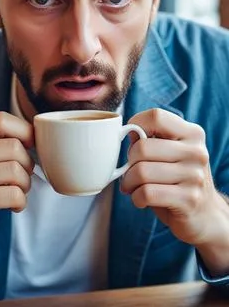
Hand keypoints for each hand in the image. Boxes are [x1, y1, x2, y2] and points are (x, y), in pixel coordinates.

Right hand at [0, 112, 33, 258]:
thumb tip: (33, 135)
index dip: (23, 130)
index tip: (31, 143)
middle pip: (12, 146)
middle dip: (28, 162)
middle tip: (24, 176)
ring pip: (14, 170)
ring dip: (26, 183)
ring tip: (19, 191)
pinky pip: (11, 194)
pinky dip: (20, 201)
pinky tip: (14, 205)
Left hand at [120, 108, 224, 246]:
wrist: (204, 213)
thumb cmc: (177, 179)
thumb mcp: (170, 152)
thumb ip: (150, 139)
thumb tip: (126, 131)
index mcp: (192, 133)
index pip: (156, 117)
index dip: (136, 124)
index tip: (131, 138)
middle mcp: (196, 152)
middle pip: (143, 148)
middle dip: (128, 162)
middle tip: (130, 171)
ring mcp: (194, 176)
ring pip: (141, 172)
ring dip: (129, 182)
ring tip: (132, 186)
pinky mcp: (189, 199)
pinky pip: (147, 193)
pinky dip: (136, 198)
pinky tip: (141, 199)